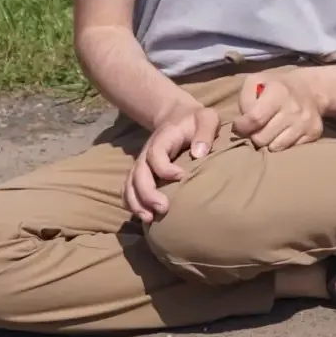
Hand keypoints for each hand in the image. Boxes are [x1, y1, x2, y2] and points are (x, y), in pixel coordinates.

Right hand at [124, 100, 220, 223]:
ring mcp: (142, 164)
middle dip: (147, 193)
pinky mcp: (142, 174)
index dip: (164, 167)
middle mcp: (147, 152)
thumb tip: (198, 153)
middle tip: (163, 209)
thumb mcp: (206, 117)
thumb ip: (205, 131)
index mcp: (163, 138)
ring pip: (130, 185)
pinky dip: (132, 204)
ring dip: (137, 203)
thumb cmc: (195, 120)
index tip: (181, 176)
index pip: (156, 153)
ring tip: (149, 219)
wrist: (177, 117)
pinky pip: (129, 190)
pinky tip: (144, 218)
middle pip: (139, 174)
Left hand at [230, 70, 325, 151]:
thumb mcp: (256, 82)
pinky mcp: (314, 133)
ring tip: (268, 131)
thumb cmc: (275, 87)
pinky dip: (282, 144)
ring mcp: (305, 122)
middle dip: (254, 135)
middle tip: (255, 129)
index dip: (241, 127)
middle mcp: (294, 108)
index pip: (255, 119)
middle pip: (262, 138)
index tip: (239, 126)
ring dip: (268, 142)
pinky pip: (289, 149)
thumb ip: (245, 100)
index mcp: (278, 92)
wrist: (310, 89)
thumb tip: (244, 124)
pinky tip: (282, 133)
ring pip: (275, 147)